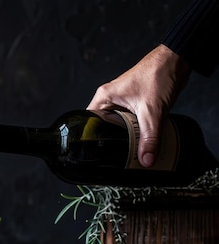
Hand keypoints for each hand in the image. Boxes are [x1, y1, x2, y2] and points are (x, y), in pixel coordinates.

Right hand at [87, 44, 190, 166]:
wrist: (177, 61)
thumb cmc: (158, 74)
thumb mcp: (152, 112)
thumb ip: (149, 138)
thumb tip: (145, 159)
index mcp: (104, 97)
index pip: (88, 121)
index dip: (91, 137)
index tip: (97, 151)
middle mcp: (110, 98)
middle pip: (104, 125)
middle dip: (111, 139)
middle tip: (117, 153)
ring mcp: (122, 100)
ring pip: (118, 124)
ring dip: (125, 134)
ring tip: (129, 147)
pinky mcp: (134, 103)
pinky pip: (130, 121)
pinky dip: (135, 129)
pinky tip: (140, 137)